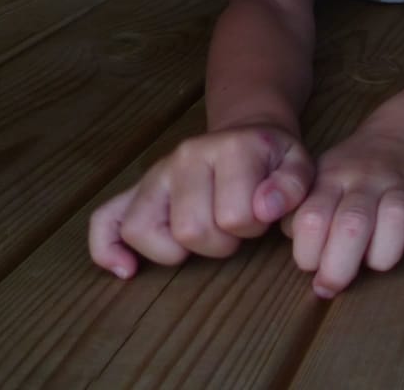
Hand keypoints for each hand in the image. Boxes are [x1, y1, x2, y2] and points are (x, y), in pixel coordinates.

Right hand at [89, 124, 312, 278]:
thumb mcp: (299, 165)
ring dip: (177, 251)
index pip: (234, 215)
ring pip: (143, 230)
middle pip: (189, 229)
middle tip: (237, 228)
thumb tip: (263, 209)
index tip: (262, 215)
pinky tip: (128, 270)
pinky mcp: (135, 190)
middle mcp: (185, 156)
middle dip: (221, 243)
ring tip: (205, 237)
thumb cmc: (274, 159)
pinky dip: (107, 250)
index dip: (253, 227)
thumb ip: (292, 186)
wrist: (248, 133)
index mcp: (230, 147)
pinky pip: (104, 220)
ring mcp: (156, 173)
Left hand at [283, 126, 403, 298]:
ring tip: (375, 266)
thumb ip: (299, 211)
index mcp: (333, 177)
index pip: (312, 217)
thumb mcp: (318, 177)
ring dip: (383, 255)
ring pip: (397, 219)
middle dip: (340, 266)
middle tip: (334, 284)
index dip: (307, 252)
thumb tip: (294, 249)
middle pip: (353, 223)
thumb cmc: (352, 170)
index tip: (311, 267)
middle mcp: (368, 180)